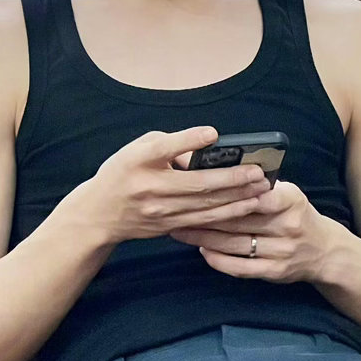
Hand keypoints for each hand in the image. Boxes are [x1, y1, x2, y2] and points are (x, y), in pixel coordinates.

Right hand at [74, 126, 270, 245]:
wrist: (99, 214)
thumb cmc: (122, 172)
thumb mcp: (137, 149)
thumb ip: (169, 145)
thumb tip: (207, 147)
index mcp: (138, 161)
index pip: (165, 148)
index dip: (189, 140)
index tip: (213, 133)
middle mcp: (150, 187)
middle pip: (197, 183)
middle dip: (233, 178)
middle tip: (258, 171)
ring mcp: (160, 211)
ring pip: (206, 205)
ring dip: (237, 197)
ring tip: (261, 188)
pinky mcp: (168, 226)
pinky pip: (204, 221)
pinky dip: (228, 213)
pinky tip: (246, 206)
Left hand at [169, 179, 338, 283]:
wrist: (324, 251)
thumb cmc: (296, 213)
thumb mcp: (287, 191)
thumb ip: (259, 184)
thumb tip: (220, 169)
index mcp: (290, 200)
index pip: (257, 195)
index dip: (228, 192)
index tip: (200, 186)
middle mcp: (288, 227)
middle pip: (239, 219)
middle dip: (205, 213)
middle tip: (177, 207)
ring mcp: (281, 252)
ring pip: (235, 243)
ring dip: (204, 237)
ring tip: (179, 228)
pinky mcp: (275, 272)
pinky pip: (241, 267)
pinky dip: (218, 259)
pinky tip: (201, 249)